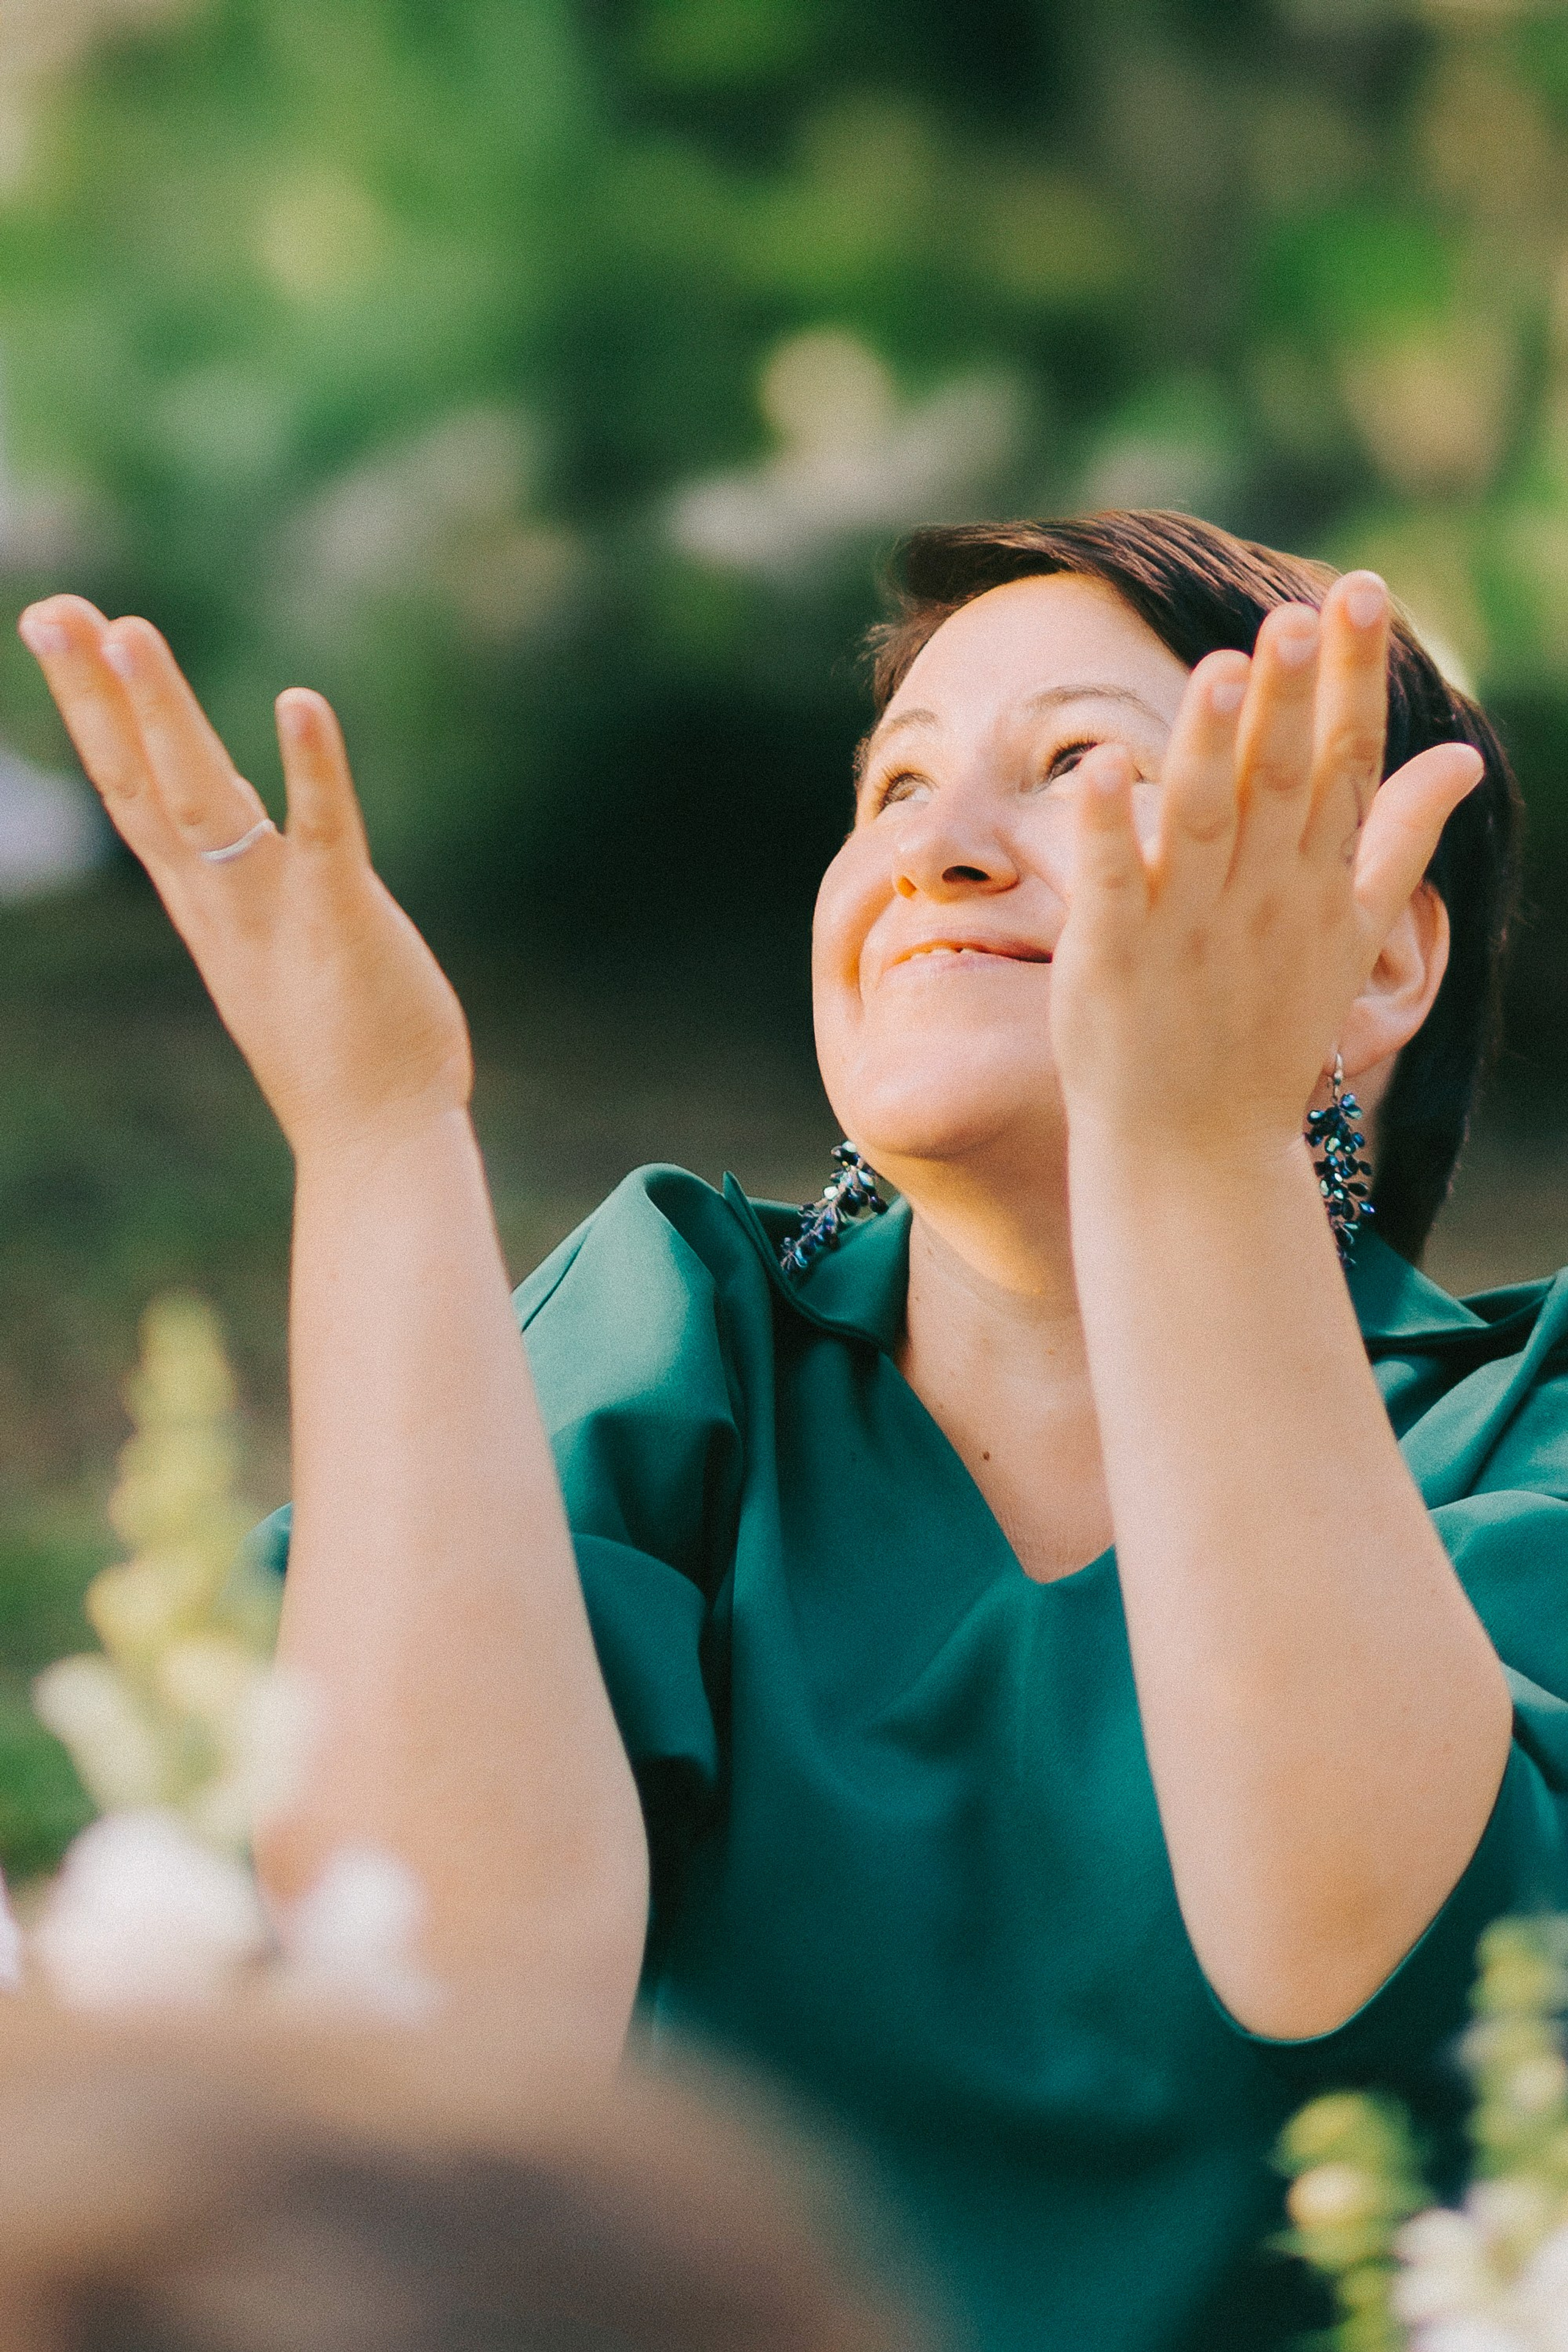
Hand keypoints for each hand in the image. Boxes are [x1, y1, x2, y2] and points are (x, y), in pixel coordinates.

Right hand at [19, 595, 471, 1163]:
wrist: (379, 1144)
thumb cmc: (338, 1044)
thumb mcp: (266, 939)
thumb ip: (241, 867)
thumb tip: (222, 793)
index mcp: (205, 905)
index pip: (131, 793)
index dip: (93, 711)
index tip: (61, 630)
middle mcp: (223, 905)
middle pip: (140, 787)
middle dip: (96, 697)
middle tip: (55, 608)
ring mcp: (277, 915)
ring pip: (204, 804)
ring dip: (165, 718)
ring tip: (131, 630)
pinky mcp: (345, 925)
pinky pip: (325, 838)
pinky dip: (312, 771)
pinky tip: (301, 703)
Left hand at [1047, 571, 1482, 1163]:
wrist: (1196, 1152)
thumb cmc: (1265, 1037)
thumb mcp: (1351, 939)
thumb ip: (1397, 841)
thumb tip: (1462, 758)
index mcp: (1316, 882)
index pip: (1346, 762)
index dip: (1352, 677)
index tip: (1361, 593)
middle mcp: (1260, 896)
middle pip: (1282, 779)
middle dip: (1292, 696)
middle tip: (1298, 613)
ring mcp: (1186, 926)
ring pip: (1203, 818)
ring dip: (1211, 743)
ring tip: (1221, 663)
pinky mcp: (1113, 956)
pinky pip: (1110, 881)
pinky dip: (1109, 826)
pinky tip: (1101, 765)